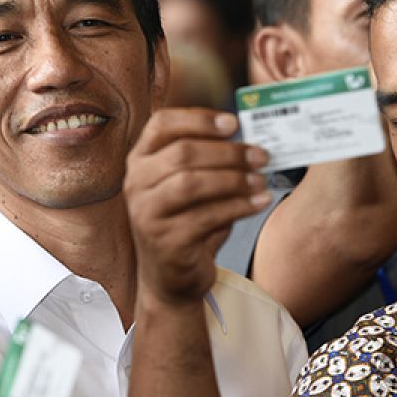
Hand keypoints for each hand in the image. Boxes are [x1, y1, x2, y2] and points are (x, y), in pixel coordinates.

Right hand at [124, 109, 270, 306]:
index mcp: (141, 160)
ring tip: (261, 180)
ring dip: (233, 179)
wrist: (171, 277)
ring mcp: (146, 213)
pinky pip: (206, 216)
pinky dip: (238, 206)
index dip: (199, 119)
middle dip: (227, 152)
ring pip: (191, 183)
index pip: (162, 124)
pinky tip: (259, 202)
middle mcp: (136, 183)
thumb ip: (209, 160)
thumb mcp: (189, 184)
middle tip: (260, 155)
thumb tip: (250, 139)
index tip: (234, 123)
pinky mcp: (164, 241)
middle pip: (182, 153)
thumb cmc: (186, 222)